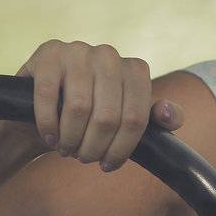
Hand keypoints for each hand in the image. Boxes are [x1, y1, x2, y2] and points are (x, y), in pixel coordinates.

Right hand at [17, 40, 183, 170]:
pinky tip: (50, 137)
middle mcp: (109, 55)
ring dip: (71, 138)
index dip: (121, 148)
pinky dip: (49, 124)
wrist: (47, 98)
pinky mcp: (49, 54)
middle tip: (84, 158)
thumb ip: (158, 118)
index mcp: (136, 69)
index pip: (136, 119)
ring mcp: (78, 51)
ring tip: (67, 148)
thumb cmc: (94, 113)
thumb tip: (168, 114)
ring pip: (79, 108)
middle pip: (108, 117)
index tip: (108, 165)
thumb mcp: (128, 116)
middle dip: (94, 147)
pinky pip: (48, 96)